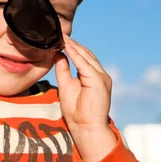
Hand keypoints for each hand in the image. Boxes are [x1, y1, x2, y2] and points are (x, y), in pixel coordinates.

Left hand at [54, 35, 116, 161]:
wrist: (85, 128)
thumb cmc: (76, 112)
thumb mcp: (66, 85)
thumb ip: (63, 70)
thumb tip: (59, 54)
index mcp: (94, 76)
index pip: (84, 57)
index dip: (73, 48)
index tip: (60, 38)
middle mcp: (100, 74)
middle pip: (86, 54)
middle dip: (73, 43)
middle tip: (60, 33)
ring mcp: (101, 76)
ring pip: (86, 56)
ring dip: (73, 45)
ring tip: (62, 36)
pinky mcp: (98, 80)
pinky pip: (84, 63)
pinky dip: (75, 54)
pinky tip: (66, 46)